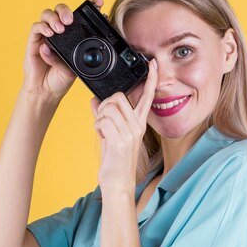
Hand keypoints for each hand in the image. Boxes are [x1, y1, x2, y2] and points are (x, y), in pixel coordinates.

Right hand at [21, 0, 104, 102]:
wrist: (46, 92)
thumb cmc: (60, 79)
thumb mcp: (74, 67)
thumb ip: (72, 56)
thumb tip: (67, 47)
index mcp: (71, 36)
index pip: (79, 16)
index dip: (89, 5)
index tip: (98, 1)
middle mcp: (57, 32)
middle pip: (59, 10)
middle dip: (65, 11)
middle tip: (70, 20)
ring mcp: (45, 36)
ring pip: (47, 14)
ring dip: (53, 18)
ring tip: (59, 29)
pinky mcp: (33, 42)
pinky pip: (36, 28)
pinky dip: (43, 28)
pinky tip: (49, 34)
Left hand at [91, 59, 157, 190]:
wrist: (117, 182)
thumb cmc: (114, 160)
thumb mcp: (110, 135)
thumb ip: (104, 116)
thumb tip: (94, 100)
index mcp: (139, 124)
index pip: (147, 98)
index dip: (150, 80)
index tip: (152, 65)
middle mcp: (137, 126)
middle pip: (118, 97)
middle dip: (104, 106)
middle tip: (102, 121)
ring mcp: (130, 133)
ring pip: (107, 109)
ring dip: (98, 119)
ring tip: (102, 132)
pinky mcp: (120, 141)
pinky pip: (102, 121)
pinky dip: (97, 127)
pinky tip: (102, 138)